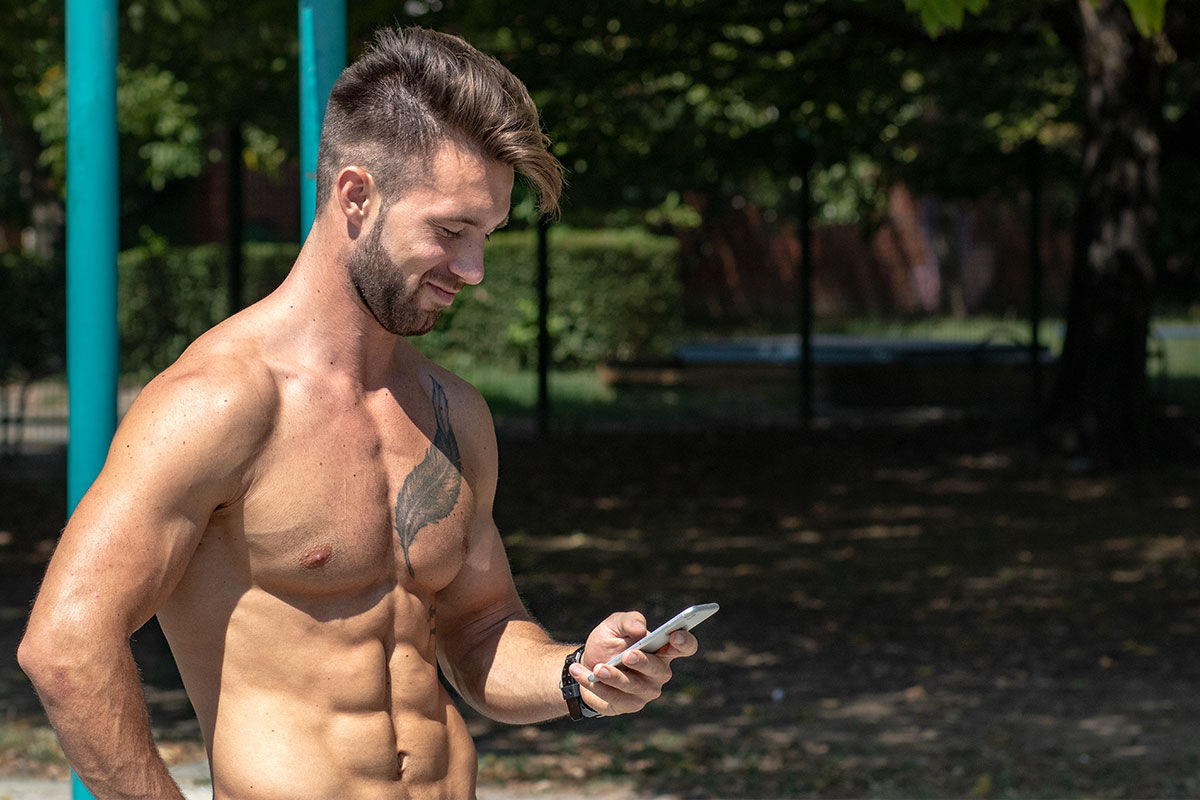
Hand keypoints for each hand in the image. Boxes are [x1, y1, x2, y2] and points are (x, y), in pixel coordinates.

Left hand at [569, 611, 699, 715]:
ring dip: (614, 677)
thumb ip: (628, 621)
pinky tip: (580, 673)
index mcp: (662, 648)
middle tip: (626, 655)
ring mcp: (646, 691)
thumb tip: (640, 629)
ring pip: (634, 686)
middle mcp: (659, 672)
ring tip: (597, 668)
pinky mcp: (629, 705)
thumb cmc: (608, 643)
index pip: (685, 646)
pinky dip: (595, 685)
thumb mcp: (614, 625)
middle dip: (642, 662)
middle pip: (659, 669)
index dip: (684, 641)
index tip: (674, 634)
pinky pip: (614, 698)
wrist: (586, 664)